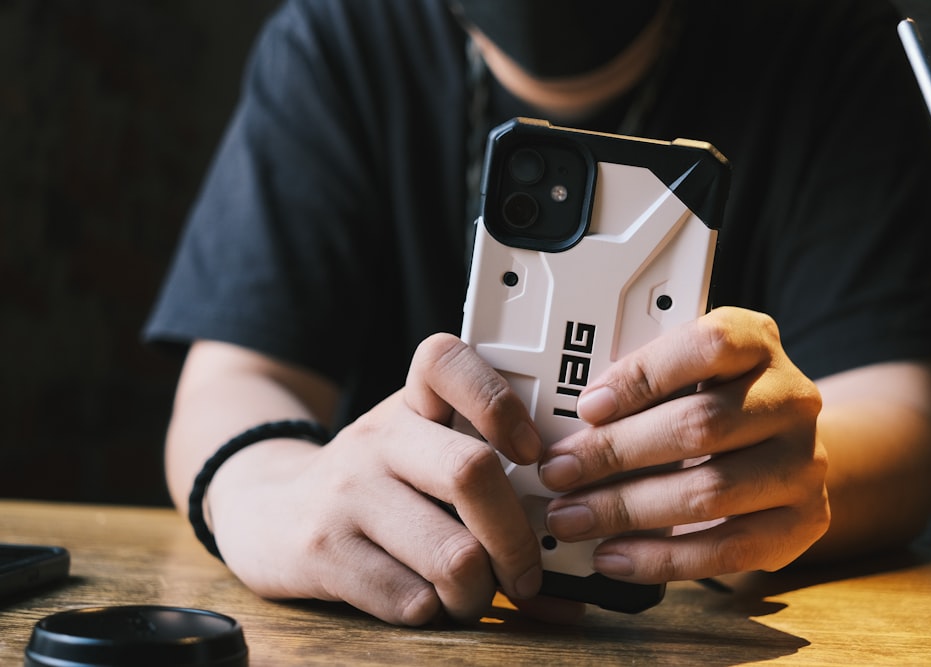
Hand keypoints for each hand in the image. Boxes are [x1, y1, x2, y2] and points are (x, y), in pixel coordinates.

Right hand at [209, 333, 543, 625]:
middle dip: (516, 538)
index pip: (447, 360)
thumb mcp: (416, 453)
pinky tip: (425, 601)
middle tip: (525, 570)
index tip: (531, 452)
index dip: (500, 402)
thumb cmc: (373, 484)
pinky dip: (435, 612)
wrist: (267, 509)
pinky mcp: (322, 551)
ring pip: (452, 554)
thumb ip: (487, 483)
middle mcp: (377, 438)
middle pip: (472, 472)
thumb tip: (573, 569)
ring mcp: (346, 493)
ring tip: (472, 595)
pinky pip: (410, 598)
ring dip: (479, 593)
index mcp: (410, 403)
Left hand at [539, 307, 830, 582]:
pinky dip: (662, 558)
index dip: (644, 376)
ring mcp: (806, 461)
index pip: (708, 346)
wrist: (785, 448)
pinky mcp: (806, 521)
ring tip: (573, 517)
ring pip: (710, 491)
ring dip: (628, 510)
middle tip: (558, 472)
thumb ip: (640, 384)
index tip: (588, 407)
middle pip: (700, 425)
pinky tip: (614, 555)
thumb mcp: (685, 374)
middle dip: (615, 453)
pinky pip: (729, 549)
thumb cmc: (714, 402)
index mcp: (758, 342)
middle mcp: (791, 397)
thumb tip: (567, 425)